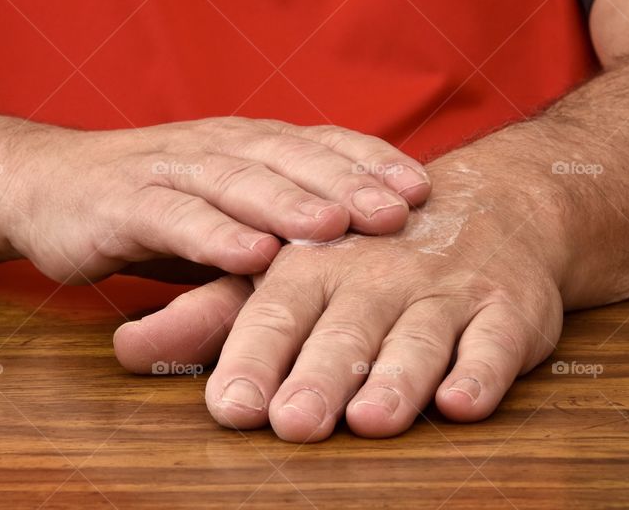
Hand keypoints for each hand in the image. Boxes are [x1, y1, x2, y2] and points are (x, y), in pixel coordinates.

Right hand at [2, 118, 430, 282]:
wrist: (44, 185)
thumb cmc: (146, 203)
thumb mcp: (219, 208)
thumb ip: (272, 223)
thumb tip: (354, 257)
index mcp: (241, 143)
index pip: (316, 143)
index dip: (367, 162)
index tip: (421, 190)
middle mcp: (211, 146)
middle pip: (288, 158)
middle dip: (345, 182)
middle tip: (399, 211)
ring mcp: (166, 171)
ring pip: (237, 181)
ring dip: (288, 203)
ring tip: (335, 226)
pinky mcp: (123, 204)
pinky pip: (175, 218)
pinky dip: (215, 235)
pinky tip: (251, 254)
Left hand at [114, 153, 566, 440]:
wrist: (486, 206)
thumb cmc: (362, 257)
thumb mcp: (284, 273)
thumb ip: (208, 314)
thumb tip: (122, 345)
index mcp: (312, 262)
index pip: (273, 308)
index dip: (252, 356)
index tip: (230, 406)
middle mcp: (375, 273)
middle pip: (343, 328)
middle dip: (316, 374)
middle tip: (289, 422)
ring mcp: (443, 290)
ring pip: (418, 337)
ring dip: (395, 377)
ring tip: (370, 418)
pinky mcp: (506, 309)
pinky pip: (496, 342)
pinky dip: (481, 370)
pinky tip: (463, 399)